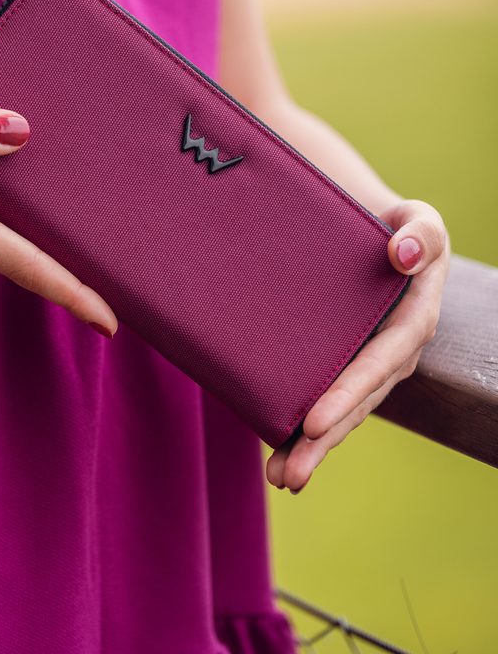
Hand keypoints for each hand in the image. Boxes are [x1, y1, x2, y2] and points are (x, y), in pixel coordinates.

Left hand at [265, 197, 449, 492]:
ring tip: (280, 478)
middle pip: (359, 401)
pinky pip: (329, 400)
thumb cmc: (401, 226)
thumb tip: (402, 255)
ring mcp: (370, 362)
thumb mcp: (419, 221)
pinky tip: (277, 458)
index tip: (312, 421)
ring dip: (313, 447)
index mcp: (414, 320)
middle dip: (325, 439)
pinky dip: (303, 430)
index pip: (381, 362)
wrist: (379, 233)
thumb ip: (421, 234)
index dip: (349, 393)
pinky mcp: (348, 365)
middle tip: (290, 472)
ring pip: (344, 411)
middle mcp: (394, 351)